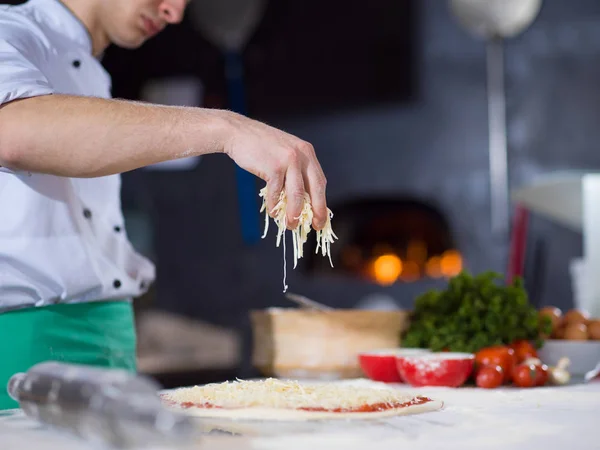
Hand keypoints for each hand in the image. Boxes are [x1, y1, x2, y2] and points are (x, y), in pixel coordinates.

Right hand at [220, 111, 327, 229]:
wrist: (238, 132)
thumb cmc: (261, 147)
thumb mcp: (285, 153)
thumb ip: (296, 172)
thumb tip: (303, 201)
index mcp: (307, 152)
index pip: (320, 182)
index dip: (322, 202)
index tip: (320, 218)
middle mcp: (301, 155)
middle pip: (315, 189)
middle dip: (316, 211)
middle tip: (314, 226)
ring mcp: (288, 160)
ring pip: (297, 195)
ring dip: (294, 213)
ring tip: (290, 224)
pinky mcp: (274, 166)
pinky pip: (277, 193)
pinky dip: (274, 205)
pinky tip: (273, 212)